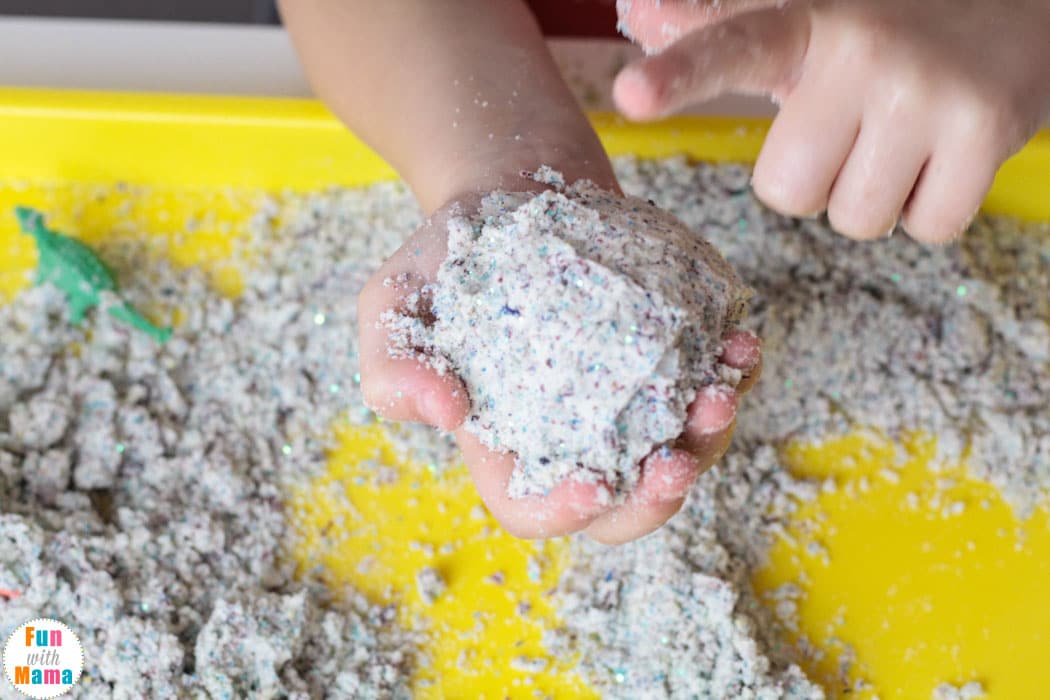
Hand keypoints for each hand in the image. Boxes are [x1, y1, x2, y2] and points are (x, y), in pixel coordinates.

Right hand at [358, 190, 761, 544]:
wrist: (510, 192)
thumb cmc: (447, 259)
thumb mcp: (393, 308)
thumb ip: (394, 369)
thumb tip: (445, 413)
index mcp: (508, 445)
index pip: (534, 509)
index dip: (565, 512)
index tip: (593, 480)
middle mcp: (576, 435)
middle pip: (625, 504)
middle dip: (660, 496)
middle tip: (679, 458)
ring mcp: (629, 399)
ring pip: (682, 448)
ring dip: (711, 434)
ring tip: (721, 385)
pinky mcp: (667, 355)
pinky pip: (710, 381)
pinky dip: (733, 372)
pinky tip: (739, 341)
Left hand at [614, 0, 1049, 241]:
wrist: (1018, 6)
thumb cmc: (887, 27)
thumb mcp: (804, 18)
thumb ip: (719, 30)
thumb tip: (640, 16)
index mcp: (806, 24)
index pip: (730, 49)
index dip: (678, 77)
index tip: (631, 96)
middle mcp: (863, 53)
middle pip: (788, 192)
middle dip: (812, 182)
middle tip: (851, 132)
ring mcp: (928, 94)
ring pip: (855, 220)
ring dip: (872, 198)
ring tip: (902, 138)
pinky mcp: (986, 133)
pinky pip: (925, 229)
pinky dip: (930, 209)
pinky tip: (943, 154)